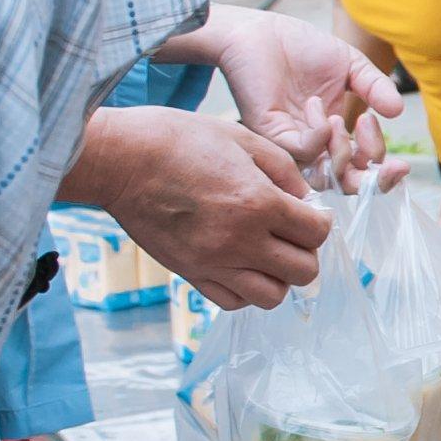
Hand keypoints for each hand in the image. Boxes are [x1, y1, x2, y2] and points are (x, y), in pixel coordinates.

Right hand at [70, 111, 327, 307]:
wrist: (120, 159)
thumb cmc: (178, 140)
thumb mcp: (242, 139)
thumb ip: (284, 171)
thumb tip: (306, 200)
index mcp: (259, 203)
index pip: (317, 233)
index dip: (319, 222)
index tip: (308, 213)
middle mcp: (240, 240)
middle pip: (304, 272)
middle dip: (306, 252)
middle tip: (291, 234)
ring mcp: (213, 263)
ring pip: (271, 296)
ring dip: (279, 277)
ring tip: (268, 254)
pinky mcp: (189, 273)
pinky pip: (233, 301)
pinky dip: (246, 290)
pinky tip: (242, 266)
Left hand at [195, 6, 399, 178]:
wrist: (262, 32)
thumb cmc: (301, 48)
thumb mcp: (351, 66)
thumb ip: (375, 88)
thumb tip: (398, 112)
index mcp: (335, 133)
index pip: (362, 169)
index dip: (382, 173)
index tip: (402, 163)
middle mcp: (314, 145)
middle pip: (345, 184)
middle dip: (373, 180)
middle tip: (387, 163)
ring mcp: (292, 143)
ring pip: (324, 175)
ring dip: (343, 151)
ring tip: (342, 117)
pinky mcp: (271, 134)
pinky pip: (302, 151)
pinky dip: (319, 134)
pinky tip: (316, 105)